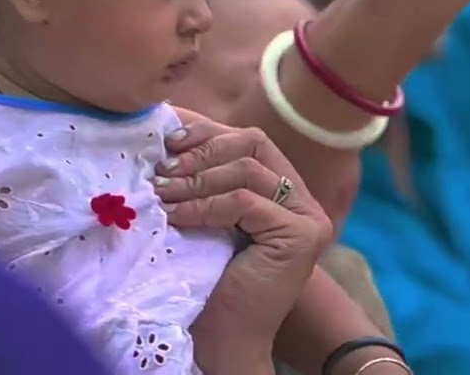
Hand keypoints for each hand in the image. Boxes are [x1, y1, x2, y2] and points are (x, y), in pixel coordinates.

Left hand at [155, 110, 331, 372]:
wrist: (223, 339)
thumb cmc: (208, 281)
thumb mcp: (205, 214)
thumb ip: (203, 177)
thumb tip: (169, 130)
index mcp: (285, 188)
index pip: (248, 139)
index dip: (206, 129)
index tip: (166, 133)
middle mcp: (304, 198)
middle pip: (254, 141)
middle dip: (202, 149)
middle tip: (162, 168)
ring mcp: (308, 217)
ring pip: (247, 168)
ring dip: (196, 178)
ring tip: (161, 192)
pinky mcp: (301, 235)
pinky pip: (245, 201)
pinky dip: (205, 205)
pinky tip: (177, 216)